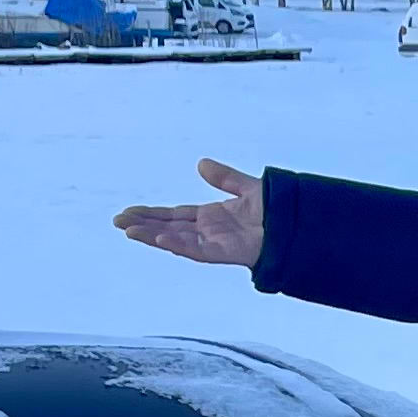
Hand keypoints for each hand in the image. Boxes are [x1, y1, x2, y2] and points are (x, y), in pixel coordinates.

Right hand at [117, 159, 266, 267]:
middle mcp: (210, 232)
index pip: (174, 216)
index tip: (128, 213)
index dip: (151, 214)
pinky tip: (162, 239)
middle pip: (169, 228)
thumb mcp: (247, 187)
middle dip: (144, 225)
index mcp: (212, 218)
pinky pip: (200, 250)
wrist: (301, 225)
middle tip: (117, 221)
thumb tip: (201, 164)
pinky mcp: (228, 252)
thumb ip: (224, 178)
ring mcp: (217, 243)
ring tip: (128, 231)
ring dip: (153, 236)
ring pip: (178, 240)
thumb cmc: (279, 211)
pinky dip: (181, 244)